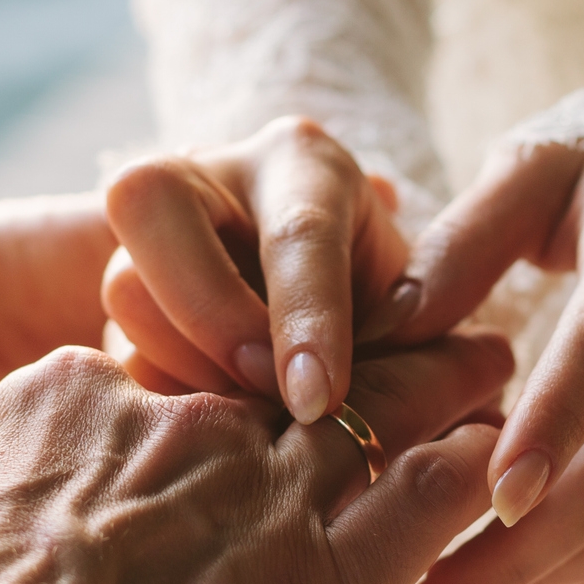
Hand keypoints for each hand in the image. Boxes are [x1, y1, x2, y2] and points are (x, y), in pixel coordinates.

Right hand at [0, 336, 511, 583]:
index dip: (215, 408)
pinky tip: (509, 474)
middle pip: (298, 369)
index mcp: (68, 409)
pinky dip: (478, 478)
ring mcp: (259, 491)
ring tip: (495, 379)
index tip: (235, 443)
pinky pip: (436, 493)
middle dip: (360, 364)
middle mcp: (176, 426)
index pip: (175, 381)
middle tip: (417, 363)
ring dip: (447, 392)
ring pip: (390, 409)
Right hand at [101, 116, 411, 421]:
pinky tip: (205, 418)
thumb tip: (475, 360)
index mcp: (303, 165)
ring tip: (246, 411)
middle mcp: (210, 171)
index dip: (307, 317)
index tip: (320, 398)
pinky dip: (157, 394)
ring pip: (121, 283)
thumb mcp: (414, 304)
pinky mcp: (112, 289)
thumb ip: (433, 319)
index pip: (295, 230)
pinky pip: (108, 347)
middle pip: (154, 206)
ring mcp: (147, 229)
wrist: (315, 326)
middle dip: (212, 317)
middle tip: (264, 393)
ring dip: (181, 364)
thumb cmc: (379, 316)